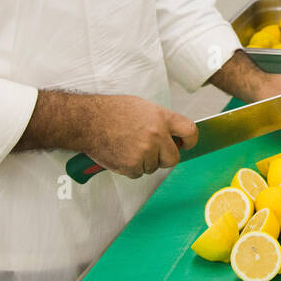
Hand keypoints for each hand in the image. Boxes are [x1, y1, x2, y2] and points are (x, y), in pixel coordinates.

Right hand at [81, 95, 198, 177]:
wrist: (88, 121)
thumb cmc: (113, 112)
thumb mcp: (144, 107)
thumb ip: (161, 121)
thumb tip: (174, 134)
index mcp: (162, 118)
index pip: (190, 131)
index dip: (191, 141)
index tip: (187, 144)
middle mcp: (156, 135)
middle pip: (173, 158)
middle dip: (165, 158)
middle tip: (152, 151)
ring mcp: (145, 151)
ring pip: (153, 167)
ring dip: (144, 162)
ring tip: (129, 147)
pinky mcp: (131, 165)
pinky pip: (138, 173)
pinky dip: (131, 168)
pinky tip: (121, 154)